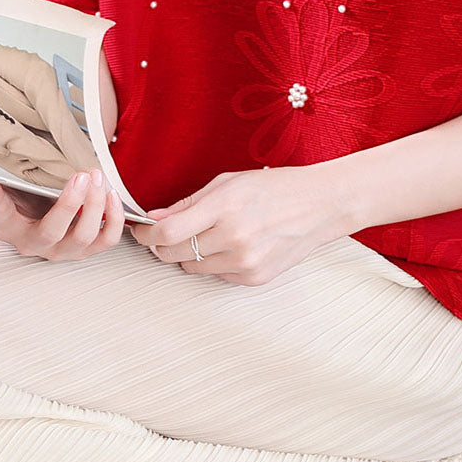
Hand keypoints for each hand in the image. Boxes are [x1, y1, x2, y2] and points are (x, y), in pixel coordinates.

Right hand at [0, 167, 124, 260]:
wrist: (40, 220)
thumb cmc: (19, 201)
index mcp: (9, 229)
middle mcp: (38, 244)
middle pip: (53, 231)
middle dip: (70, 203)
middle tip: (81, 174)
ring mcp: (66, 249)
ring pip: (84, 236)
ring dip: (95, 206)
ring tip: (97, 177)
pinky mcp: (90, 247)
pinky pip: (108, 239)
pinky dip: (114, 219)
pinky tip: (111, 194)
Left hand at [126, 165, 352, 284]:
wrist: (319, 206)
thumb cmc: (274, 187)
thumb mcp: (228, 183)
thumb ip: (189, 203)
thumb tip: (154, 219)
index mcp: (225, 207)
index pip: (169, 232)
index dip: (147, 235)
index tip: (142, 232)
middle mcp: (234, 238)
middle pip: (174, 254)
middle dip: (161, 246)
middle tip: (164, 235)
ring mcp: (245, 262)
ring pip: (192, 268)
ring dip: (188, 254)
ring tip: (206, 235)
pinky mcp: (254, 278)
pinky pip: (216, 275)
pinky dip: (214, 263)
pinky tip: (231, 245)